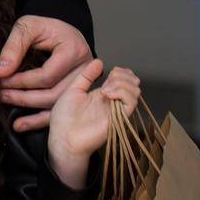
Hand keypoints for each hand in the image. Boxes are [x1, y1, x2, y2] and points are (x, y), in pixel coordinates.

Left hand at [0, 15, 92, 131]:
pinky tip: (23, 125)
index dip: (22, 81)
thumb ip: (13, 47)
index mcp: (74, 50)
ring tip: (9, 111)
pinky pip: (62, 110)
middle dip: (25, 98)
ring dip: (31, 112)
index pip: (47, 75)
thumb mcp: (27, 26)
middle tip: (1, 95)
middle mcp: (85, 70)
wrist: (60, 31)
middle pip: (54, 94)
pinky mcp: (80, 93)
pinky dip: (41, 120)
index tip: (1, 80)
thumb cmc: (44, 27)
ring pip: (59, 106)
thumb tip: (0, 72)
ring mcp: (85, 84)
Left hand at [46, 60, 141, 189]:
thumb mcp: (73, 90)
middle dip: (123, 75)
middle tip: (108, 80)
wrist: (64, 138)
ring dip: (122, 83)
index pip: (124, 79)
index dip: (121, 71)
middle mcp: (113, 101)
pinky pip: (131, 103)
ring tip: (106, 89)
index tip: (108, 71)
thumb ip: (86, 76)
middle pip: (133, 83)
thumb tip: (99, 61)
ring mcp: (117, 110)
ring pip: (135, 91)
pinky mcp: (119, 119)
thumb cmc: (65, 118)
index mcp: (103, 94)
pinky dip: (122, 93)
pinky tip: (108, 94)